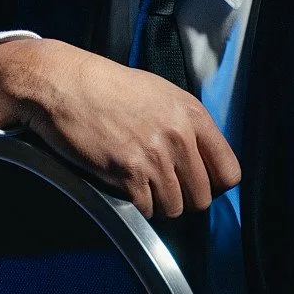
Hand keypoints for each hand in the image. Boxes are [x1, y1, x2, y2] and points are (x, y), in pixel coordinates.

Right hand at [0, 38, 240, 219]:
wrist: (64, 84)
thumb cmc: (108, 86)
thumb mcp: (160, 93)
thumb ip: (186, 124)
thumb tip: (201, 158)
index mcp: (193, 115)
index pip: (229, 172)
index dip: (214, 185)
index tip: (198, 184)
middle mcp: (179, 136)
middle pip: (202, 197)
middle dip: (183, 198)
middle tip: (163, 188)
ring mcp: (155, 156)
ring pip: (174, 208)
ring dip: (158, 204)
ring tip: (141, 186)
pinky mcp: (128, 173)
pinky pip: (146, 209)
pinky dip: (135, 205)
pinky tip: (123, 186)